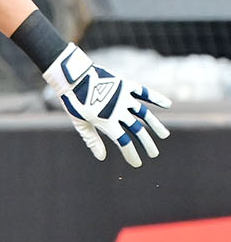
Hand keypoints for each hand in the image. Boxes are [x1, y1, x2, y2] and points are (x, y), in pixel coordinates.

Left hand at [43, 44, 169, 166]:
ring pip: (144, 114)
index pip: (124, 142)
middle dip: (147, 144)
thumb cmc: (74, 103)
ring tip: (164, 136)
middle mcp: (119, 110)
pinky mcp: (126, 85)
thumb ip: (93, 140)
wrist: (74, 77)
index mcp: (107, 122)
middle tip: (154, 154)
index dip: (131, 154)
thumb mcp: (81, 124)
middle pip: (137, 130)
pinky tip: (167, 104)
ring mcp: (124, 97)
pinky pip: (144, 92)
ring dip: (155, 126)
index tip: (137, 164)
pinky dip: (156, 98)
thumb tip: (102, 158)